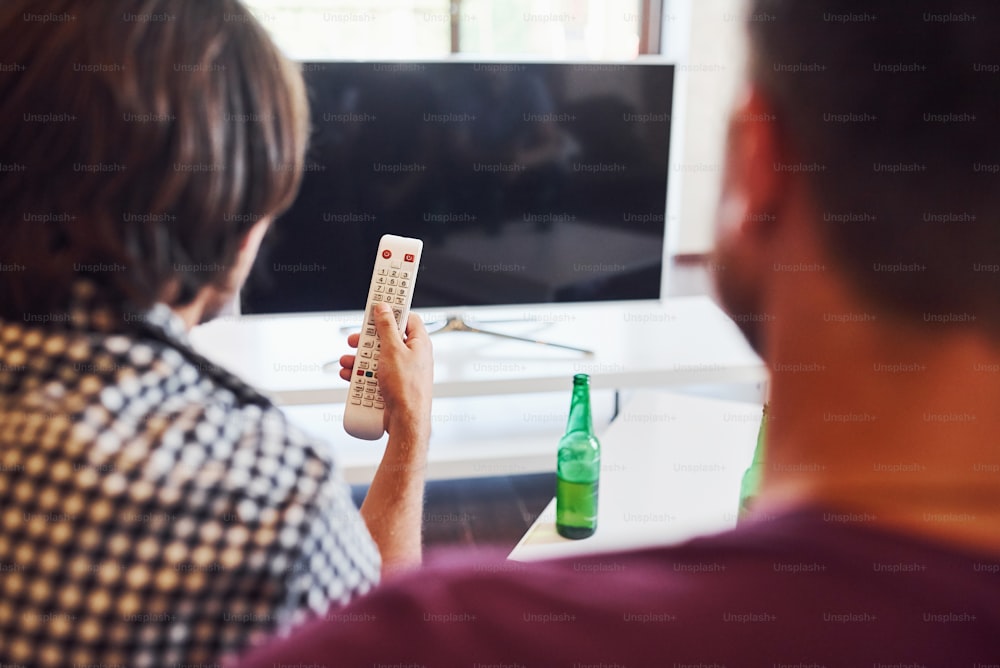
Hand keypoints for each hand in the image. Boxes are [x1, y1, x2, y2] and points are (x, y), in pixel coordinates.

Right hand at [340, 303, 432, 435]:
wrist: (406, 421)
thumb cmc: (406, 387)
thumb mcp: (392, 350)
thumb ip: (386, 327)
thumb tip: (384, 308)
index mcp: (419, 343)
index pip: (407, 318)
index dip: (391, 312)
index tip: (376, 308)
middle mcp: (412, 356)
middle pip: (387, 338)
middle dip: (368, 340)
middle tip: (355, 339)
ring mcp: (402, 371)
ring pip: (377, 358)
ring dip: (360, 358)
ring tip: (347, 360)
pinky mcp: (392, 385)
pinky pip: (375, 374)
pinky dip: (361, 373)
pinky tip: (349, 374)